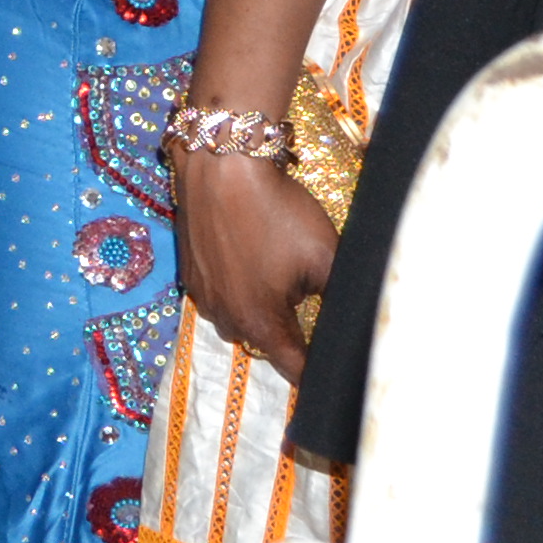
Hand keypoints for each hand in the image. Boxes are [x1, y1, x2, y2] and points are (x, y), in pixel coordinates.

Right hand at [175, 141, 339, 380]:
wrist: (220, 164)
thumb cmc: (277, 212)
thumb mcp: (326, 256)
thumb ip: (339, 298)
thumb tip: (352, 322)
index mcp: (260, 323)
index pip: (295, 368)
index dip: (317, 375)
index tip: (333, 377)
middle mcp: (224, 316)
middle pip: (264, 344)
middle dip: (289, 336)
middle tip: (313, 310)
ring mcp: (202, 293)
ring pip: (239, 318)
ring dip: (260, 310)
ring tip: (282, 281)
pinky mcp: (190, 269)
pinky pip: (220, 295)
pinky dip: (238, 287)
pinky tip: (252, 258)